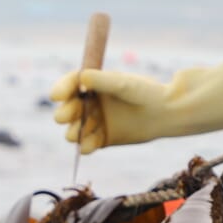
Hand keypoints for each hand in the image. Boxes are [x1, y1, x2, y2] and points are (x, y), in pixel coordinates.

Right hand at [50, 69, 167, 152]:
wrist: (166, 114)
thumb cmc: (146, 93)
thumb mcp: (124, 85)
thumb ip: (103, 81)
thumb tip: (81, 76)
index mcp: (91, 85)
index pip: (69, 86)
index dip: (60, 90)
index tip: (56, 96)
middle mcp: (89, 103)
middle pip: (66, 111)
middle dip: (65, 114)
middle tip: (69, 115)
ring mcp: (93, 123)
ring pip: (73, 131)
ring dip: (74, 132)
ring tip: (82, 132)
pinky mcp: (100, 140)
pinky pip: (86, 146)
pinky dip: (86, 146)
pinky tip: (92, 145)